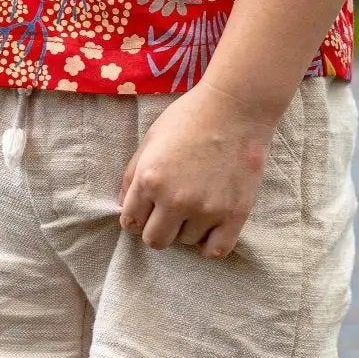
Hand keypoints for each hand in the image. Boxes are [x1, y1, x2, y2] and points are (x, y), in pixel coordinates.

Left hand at [117, 81, 282, 259]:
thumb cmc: (189, 117)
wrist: (235, 107)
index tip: (145, 211)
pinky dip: (208, 246)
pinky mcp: (234, 214)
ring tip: (193, 205)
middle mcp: (175, 200)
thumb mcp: (150, 139)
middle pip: (155, 240)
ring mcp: (206, 210)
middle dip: (156, 228)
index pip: (131, 222)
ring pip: (185, 242)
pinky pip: (216, 250)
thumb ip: (133, 174)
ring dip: (185, 228)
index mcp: (150, 180)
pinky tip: (207, 230)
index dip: (136, 217)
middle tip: (167, 213)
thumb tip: (123, 204)